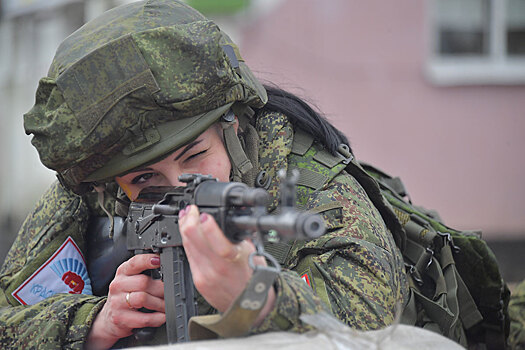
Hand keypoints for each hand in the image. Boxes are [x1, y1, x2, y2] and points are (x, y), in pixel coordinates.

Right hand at [86, 254, 165, 349]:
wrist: (108, 319)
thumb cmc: (125, 297)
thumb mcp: (131, 281)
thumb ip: (145, 273)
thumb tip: (168, 272)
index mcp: (123, 272)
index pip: (135, 262)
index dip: (147, 260)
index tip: (159, 260)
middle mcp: (118, 285)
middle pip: (144, 282)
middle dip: (161, 289)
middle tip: (170, 293)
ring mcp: (117, 302)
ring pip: (143, 298)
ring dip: (160, 304)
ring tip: (166, 306)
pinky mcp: (120, 318)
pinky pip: (143, 318)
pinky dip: (157, 318)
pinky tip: (162, 317)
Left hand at [178, 205, 274, 320]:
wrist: (248, 304)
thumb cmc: (253, 277)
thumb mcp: (251, 251)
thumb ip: (238, 234)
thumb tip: (228, 216)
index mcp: (235, 260)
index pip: (219, 244)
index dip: (208, 227)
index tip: (203, 214)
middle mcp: (218, 269)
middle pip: (194, 240)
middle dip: (189, 220)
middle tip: (191, 210)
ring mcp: (205, 275)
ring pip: (187, 246)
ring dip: (184, 228)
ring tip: (186, 216)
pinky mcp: (197, 280)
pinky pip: (188, 256)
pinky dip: (187, 242)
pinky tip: (187, 234)